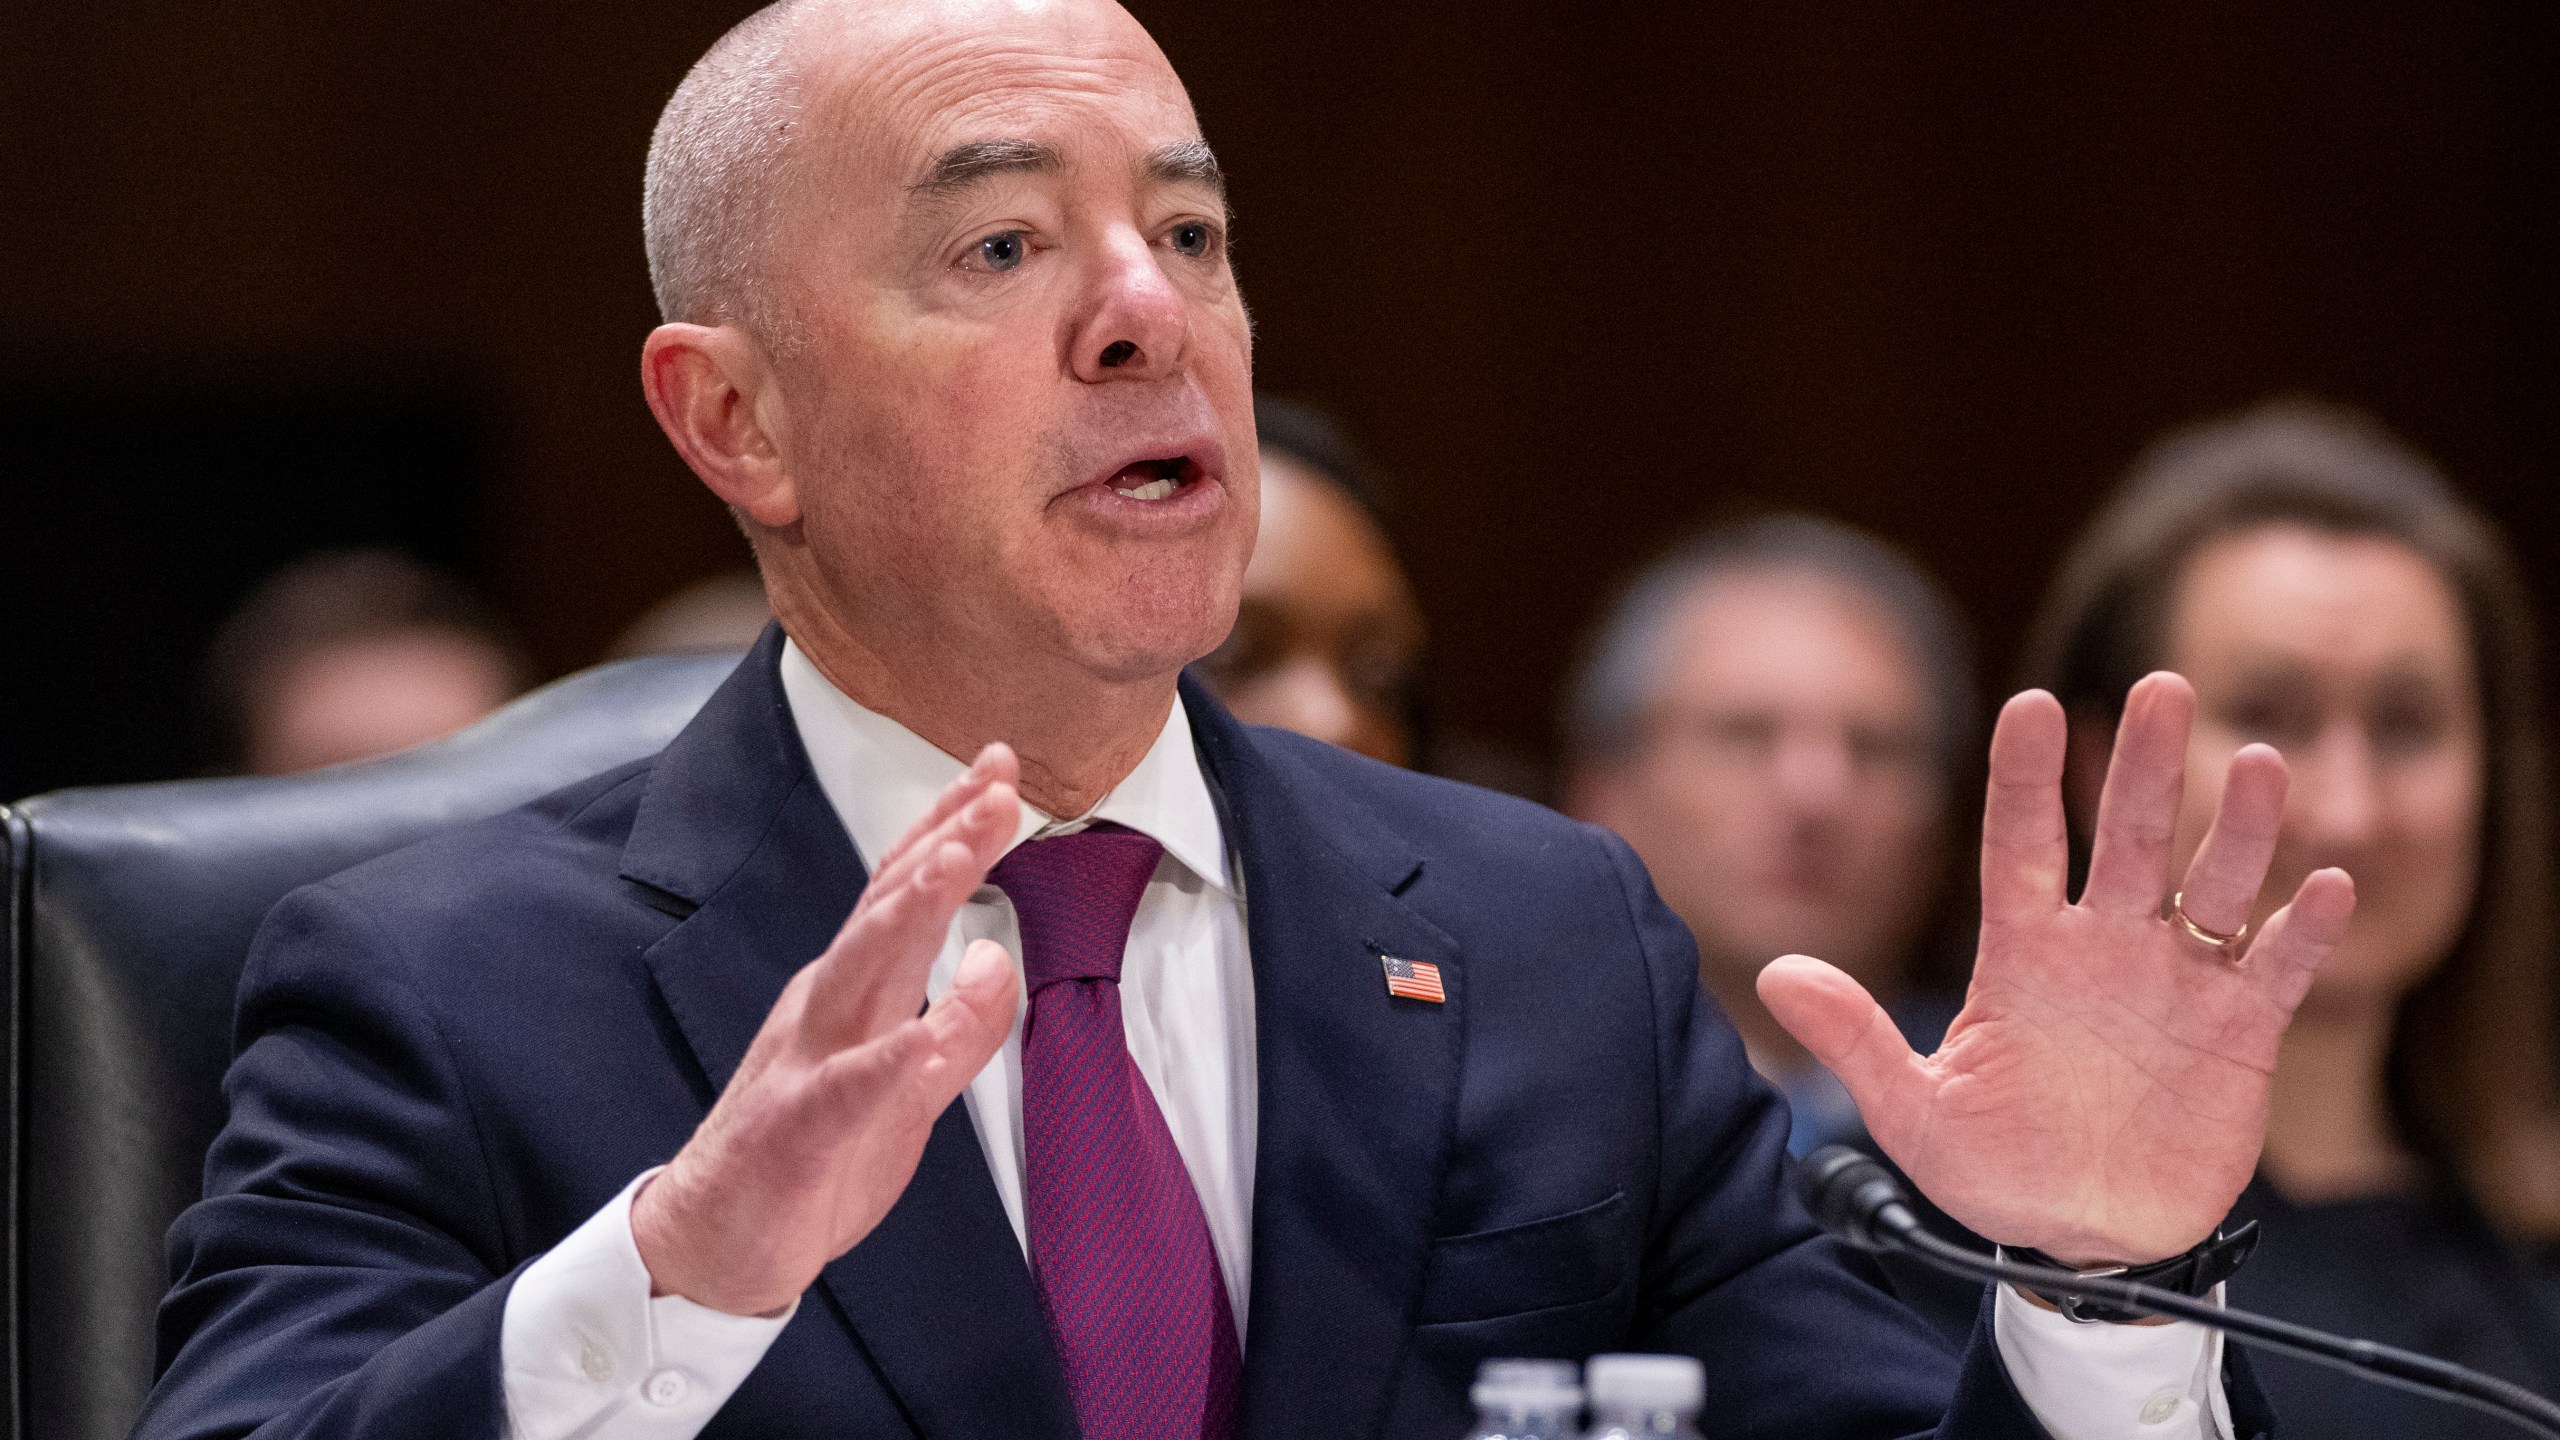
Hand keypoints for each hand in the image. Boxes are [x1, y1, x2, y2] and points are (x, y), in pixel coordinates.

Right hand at [632, 744, 1023, 1314]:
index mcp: (853, 991)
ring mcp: (805, 1064)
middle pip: (886, 910)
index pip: (905, 893)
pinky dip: (886, 1062)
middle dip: (943, 843)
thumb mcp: (912, 1091)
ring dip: (907, 915)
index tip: (1001, 768)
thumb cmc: (813, 1158)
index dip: (952, 829)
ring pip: (858, 975)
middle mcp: (827, 1009)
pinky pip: (844, 1093)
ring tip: (958, 862)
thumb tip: (997, 954)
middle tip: (997, 786)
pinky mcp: (796, 1133)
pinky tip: (924, 1038)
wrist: (713, 1245)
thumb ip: (962, 1025)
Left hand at [1759, 674, 2355, 1265]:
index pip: (2020, 843)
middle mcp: (2103, 946)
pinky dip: (2303, 931)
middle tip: (2164, 685)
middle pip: (2127, 837)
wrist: (2084, 1240)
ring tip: (2262, 763)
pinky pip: (2278, 967)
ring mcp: (2177, 981)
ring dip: (2240, 829)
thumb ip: (1854, 1038)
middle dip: (2146, 766)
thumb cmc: (1992, 1169)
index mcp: (2023, 953)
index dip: (2027, 776)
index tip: (2032, 703)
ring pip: (2214, 884)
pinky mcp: (2241, 1029)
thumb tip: (1770, 975)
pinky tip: (2323, 886)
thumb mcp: (1913, 1111)